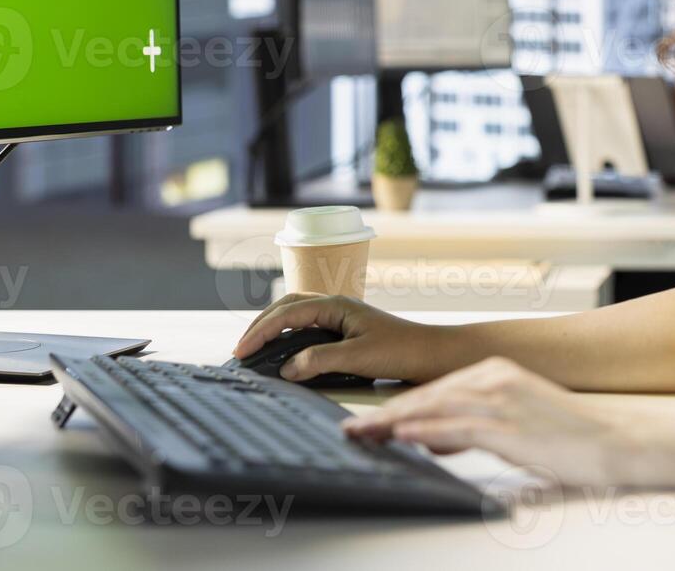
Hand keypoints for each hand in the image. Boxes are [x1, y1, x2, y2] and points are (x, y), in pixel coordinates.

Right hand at [231, 293, 455, 382]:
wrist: (433, 354)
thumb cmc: (402, 351)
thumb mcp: (358, 358)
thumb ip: (320, 361)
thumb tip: (287, 369)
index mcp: (336, 304)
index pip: (288, 313)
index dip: (262, 331)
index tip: (243, 350)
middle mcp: (336, 305)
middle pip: (287, 306)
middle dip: (261, 325)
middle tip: (241, 348)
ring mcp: (340, 316)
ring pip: (296, 313)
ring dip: (273, 327)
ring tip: (255, 347)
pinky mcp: (345, 330)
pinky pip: (307, 326)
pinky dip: (289, 335)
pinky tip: (283, 350)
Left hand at [341, 356, 631, 485]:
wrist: (616, 441)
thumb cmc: (570, 437)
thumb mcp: (513, 423)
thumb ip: (470, 426)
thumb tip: (431, 437)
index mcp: (494, 371)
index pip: (432, 389)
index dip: (396, 406)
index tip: (367, 420)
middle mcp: (494, 378)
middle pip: (425, 396)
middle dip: (384, 415)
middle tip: (352, 429)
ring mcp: (502, 399)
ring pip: (434, 408)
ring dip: (393, 423)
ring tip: (363, 434)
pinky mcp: (510, 424)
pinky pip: (458, 426)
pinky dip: (426, 430)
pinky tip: (402, 436)